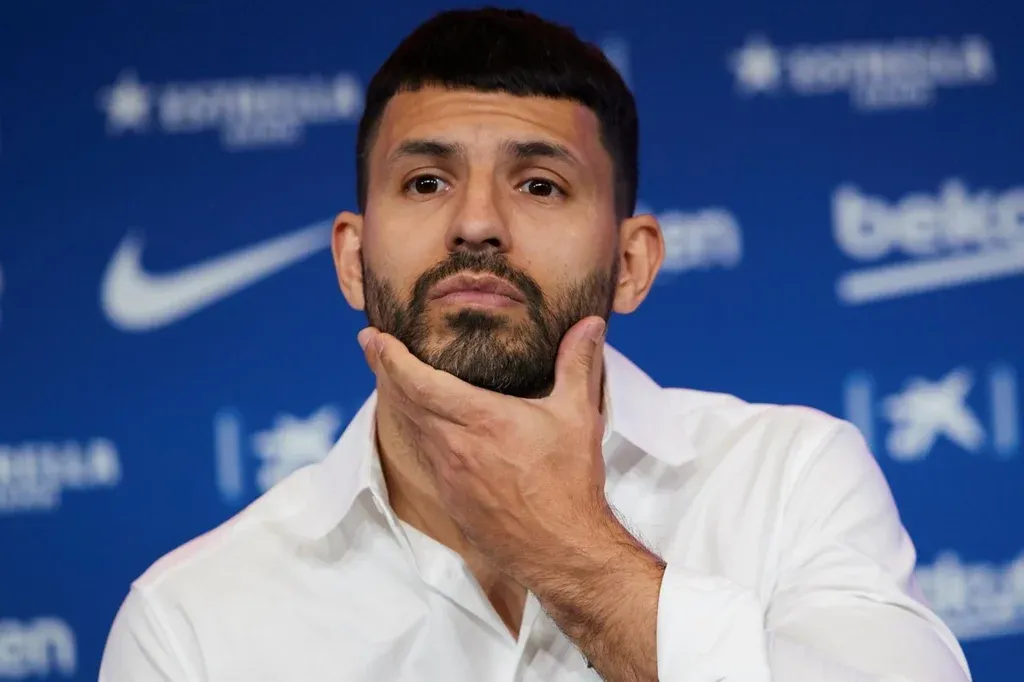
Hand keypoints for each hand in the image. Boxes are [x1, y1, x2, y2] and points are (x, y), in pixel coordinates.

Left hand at [358, 316, 613, 581]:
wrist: (558, 550)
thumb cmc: (568, 485)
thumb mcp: (578, 417)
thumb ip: (577, 364)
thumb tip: (589, 324)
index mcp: (479, 419)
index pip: (416, 381)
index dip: (389, 357)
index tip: (373, 337)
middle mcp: (453, 445)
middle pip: (402, 401)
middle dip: (383, 371)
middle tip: (374, 347)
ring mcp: (447, 474)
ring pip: (410, 427)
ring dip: (397, 400)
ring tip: (393, 378)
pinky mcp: (450, 497)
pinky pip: (423, 453)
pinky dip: (415, 429)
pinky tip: (423, 424)